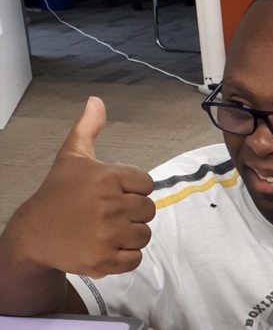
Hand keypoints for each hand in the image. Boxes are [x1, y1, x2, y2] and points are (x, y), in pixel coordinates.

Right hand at [12, 98, 154, 277]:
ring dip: (130, 235)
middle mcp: (109, 206)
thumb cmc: (57, 195)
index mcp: (107, 178)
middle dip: (132, 213)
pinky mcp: (103, 261)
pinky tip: (105, 247)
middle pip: (149, 211)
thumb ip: (88, 128)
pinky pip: (135, 259)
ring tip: (106, 231)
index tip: (113, 193)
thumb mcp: (72, 158)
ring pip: (144, 235)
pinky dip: (124, 257)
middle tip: (108, 214)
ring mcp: (106, 235)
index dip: (133, 190)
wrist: (33, 234)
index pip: (147, 184)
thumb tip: (96, 101)